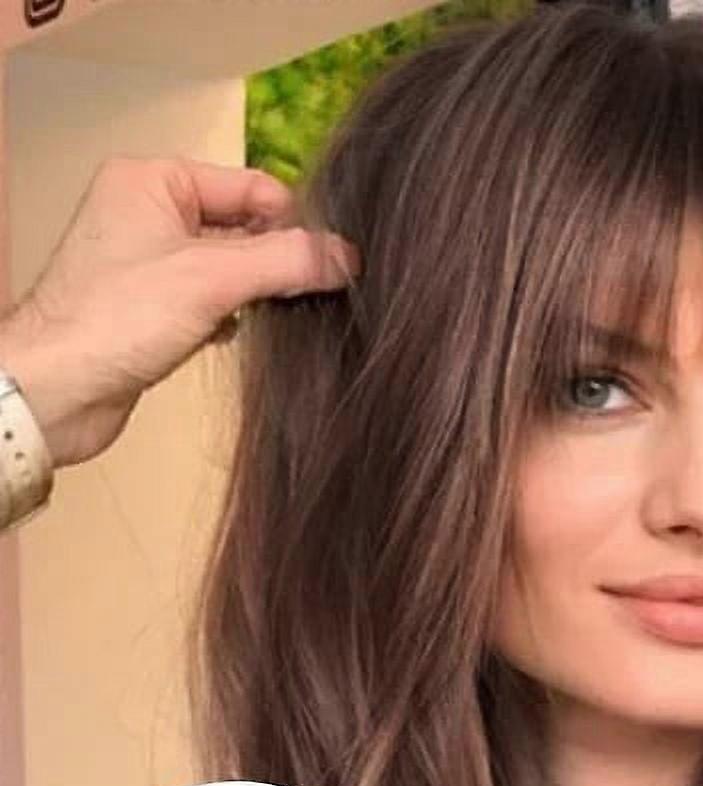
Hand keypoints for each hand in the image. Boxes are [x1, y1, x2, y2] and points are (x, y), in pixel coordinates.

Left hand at [0, 154, 360, 468]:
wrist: (58, 390)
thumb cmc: (117, 320)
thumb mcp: (213, 279)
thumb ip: (286, 261)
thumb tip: (348, 258)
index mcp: (154, 181)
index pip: (250, 186)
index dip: (292, 222)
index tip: (328, 262)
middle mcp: (149, 212)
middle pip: (244, 227)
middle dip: (276, 261)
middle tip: (309, 293)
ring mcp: (150, 260)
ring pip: (232, 267)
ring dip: (256, 293)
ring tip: (271, 317)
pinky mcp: (153, 305)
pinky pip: (213, 299)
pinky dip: (231, 317)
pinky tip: (231, 336)